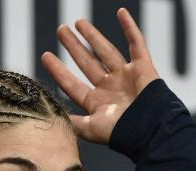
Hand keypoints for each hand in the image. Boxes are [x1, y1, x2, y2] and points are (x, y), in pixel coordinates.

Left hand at [41, 8, 159, 144]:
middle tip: (61, 31)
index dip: (59, 70)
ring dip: (93, 36)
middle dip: (74, 47)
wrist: (149, 129)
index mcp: (97, 103)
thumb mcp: (89, 129)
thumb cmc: (120, 132)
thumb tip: (51, 116)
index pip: (72, 84)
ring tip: (79, 23)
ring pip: (106, 51)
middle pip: (87, 62)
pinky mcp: (142, 68)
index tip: (45, 56)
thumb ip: (71, 122)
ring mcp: (126, 77)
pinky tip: (121, 13)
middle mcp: (110, 88)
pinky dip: (130, 27)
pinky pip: (136, 43)